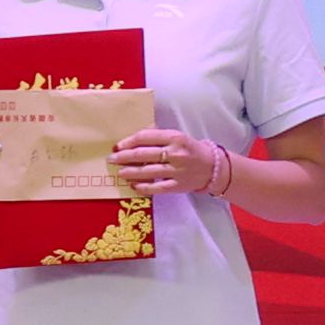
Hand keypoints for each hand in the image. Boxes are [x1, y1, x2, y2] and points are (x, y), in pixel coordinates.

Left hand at [108, 125, 228, 198]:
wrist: (213, 167)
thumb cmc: (190, 149)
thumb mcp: (177, 136)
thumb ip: (158, 136)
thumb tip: (133, 139)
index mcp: (175, 137)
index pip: (145, 138)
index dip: (128, 142)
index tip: (117, 146)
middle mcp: (175, 153)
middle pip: (143, 155)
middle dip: (124, 157)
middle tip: (112, 159)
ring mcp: (177, 171)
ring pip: (147, 172)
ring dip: (130, 172)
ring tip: (120, 172)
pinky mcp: (177, 186)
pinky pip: (156, 188)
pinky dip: (143, 187)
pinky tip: (133, 185)